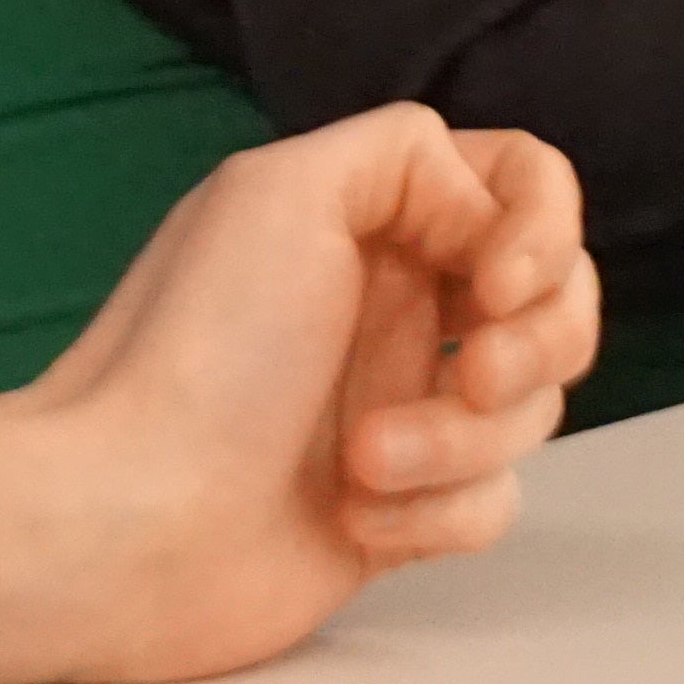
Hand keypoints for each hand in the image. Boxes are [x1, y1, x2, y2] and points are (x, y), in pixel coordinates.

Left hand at [0, 102, 603, 683]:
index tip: (493, 284)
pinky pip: (491, 503)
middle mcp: (393, 305)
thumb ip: (409, 158)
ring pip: (529, 411)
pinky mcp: (403, 510)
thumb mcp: (284, 191)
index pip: (520, 184)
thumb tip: (485, 218)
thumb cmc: (194, 357)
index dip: (541, 231)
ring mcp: (402, 409)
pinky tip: (352, 518)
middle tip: (474, 374)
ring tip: (362, 458)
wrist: (126, 525)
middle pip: (557, 300)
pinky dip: (437, 513)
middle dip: (536, 343)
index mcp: (369, 220)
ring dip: (457, 439)